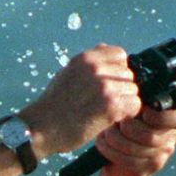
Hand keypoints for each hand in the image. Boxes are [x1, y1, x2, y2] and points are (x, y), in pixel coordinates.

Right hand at [17, 45, 142, 158]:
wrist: (40, 129)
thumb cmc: (53, 105)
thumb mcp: (67, 73)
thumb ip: (89, 62)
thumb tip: (105, 47)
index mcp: (85, 58)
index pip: (120, 55)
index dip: (118, 71)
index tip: (109, 84)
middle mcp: (96, 68)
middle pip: (129, 74)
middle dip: (121, 89)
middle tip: (105, 103)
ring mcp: (105, 86)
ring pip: (133, 90)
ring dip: (125, 103)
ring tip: (106, 112)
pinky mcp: (111, 105)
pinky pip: (135, 105)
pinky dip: (128, 114)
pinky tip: (114, 118)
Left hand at [93, 104, 175, 175]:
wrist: (119, 159)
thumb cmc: (126, 126)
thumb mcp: (134, 110)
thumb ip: (139, 101)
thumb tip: (132, 92)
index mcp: (174, 119)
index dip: (160, 117)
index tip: (143, 112)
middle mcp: (172, 138)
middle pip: (150, 135)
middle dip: (127, 127)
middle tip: (116, 123)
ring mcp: (161, 156)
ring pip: (137, 148)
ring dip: (115, 138)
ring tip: (106, 133)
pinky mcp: (147, 170)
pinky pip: (128, 160)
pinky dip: (110, 150)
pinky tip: (103, 144)